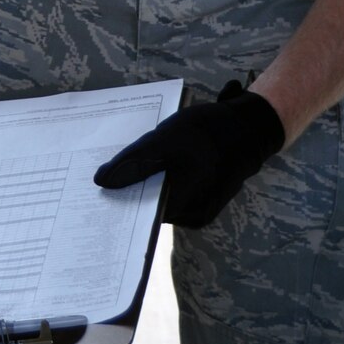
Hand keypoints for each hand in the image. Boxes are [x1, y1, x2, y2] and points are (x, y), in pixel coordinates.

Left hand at [94, 80, 284, 227]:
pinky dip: (161, 181)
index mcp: (183, 205)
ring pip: (160, 199)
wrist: (249, 127)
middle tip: (103, 175)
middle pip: (148, 207)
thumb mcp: (163, 140)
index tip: (94, 189)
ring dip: (144, 183)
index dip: (117, 199)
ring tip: (124, 166)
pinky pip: (174, 194)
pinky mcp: (203, 199)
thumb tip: (100, 182)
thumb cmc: (207, 131)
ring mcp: (199, 209)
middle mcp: (192, 216)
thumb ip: (133, 162)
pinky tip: (150, 164)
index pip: (138, 213)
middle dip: (127, 191)